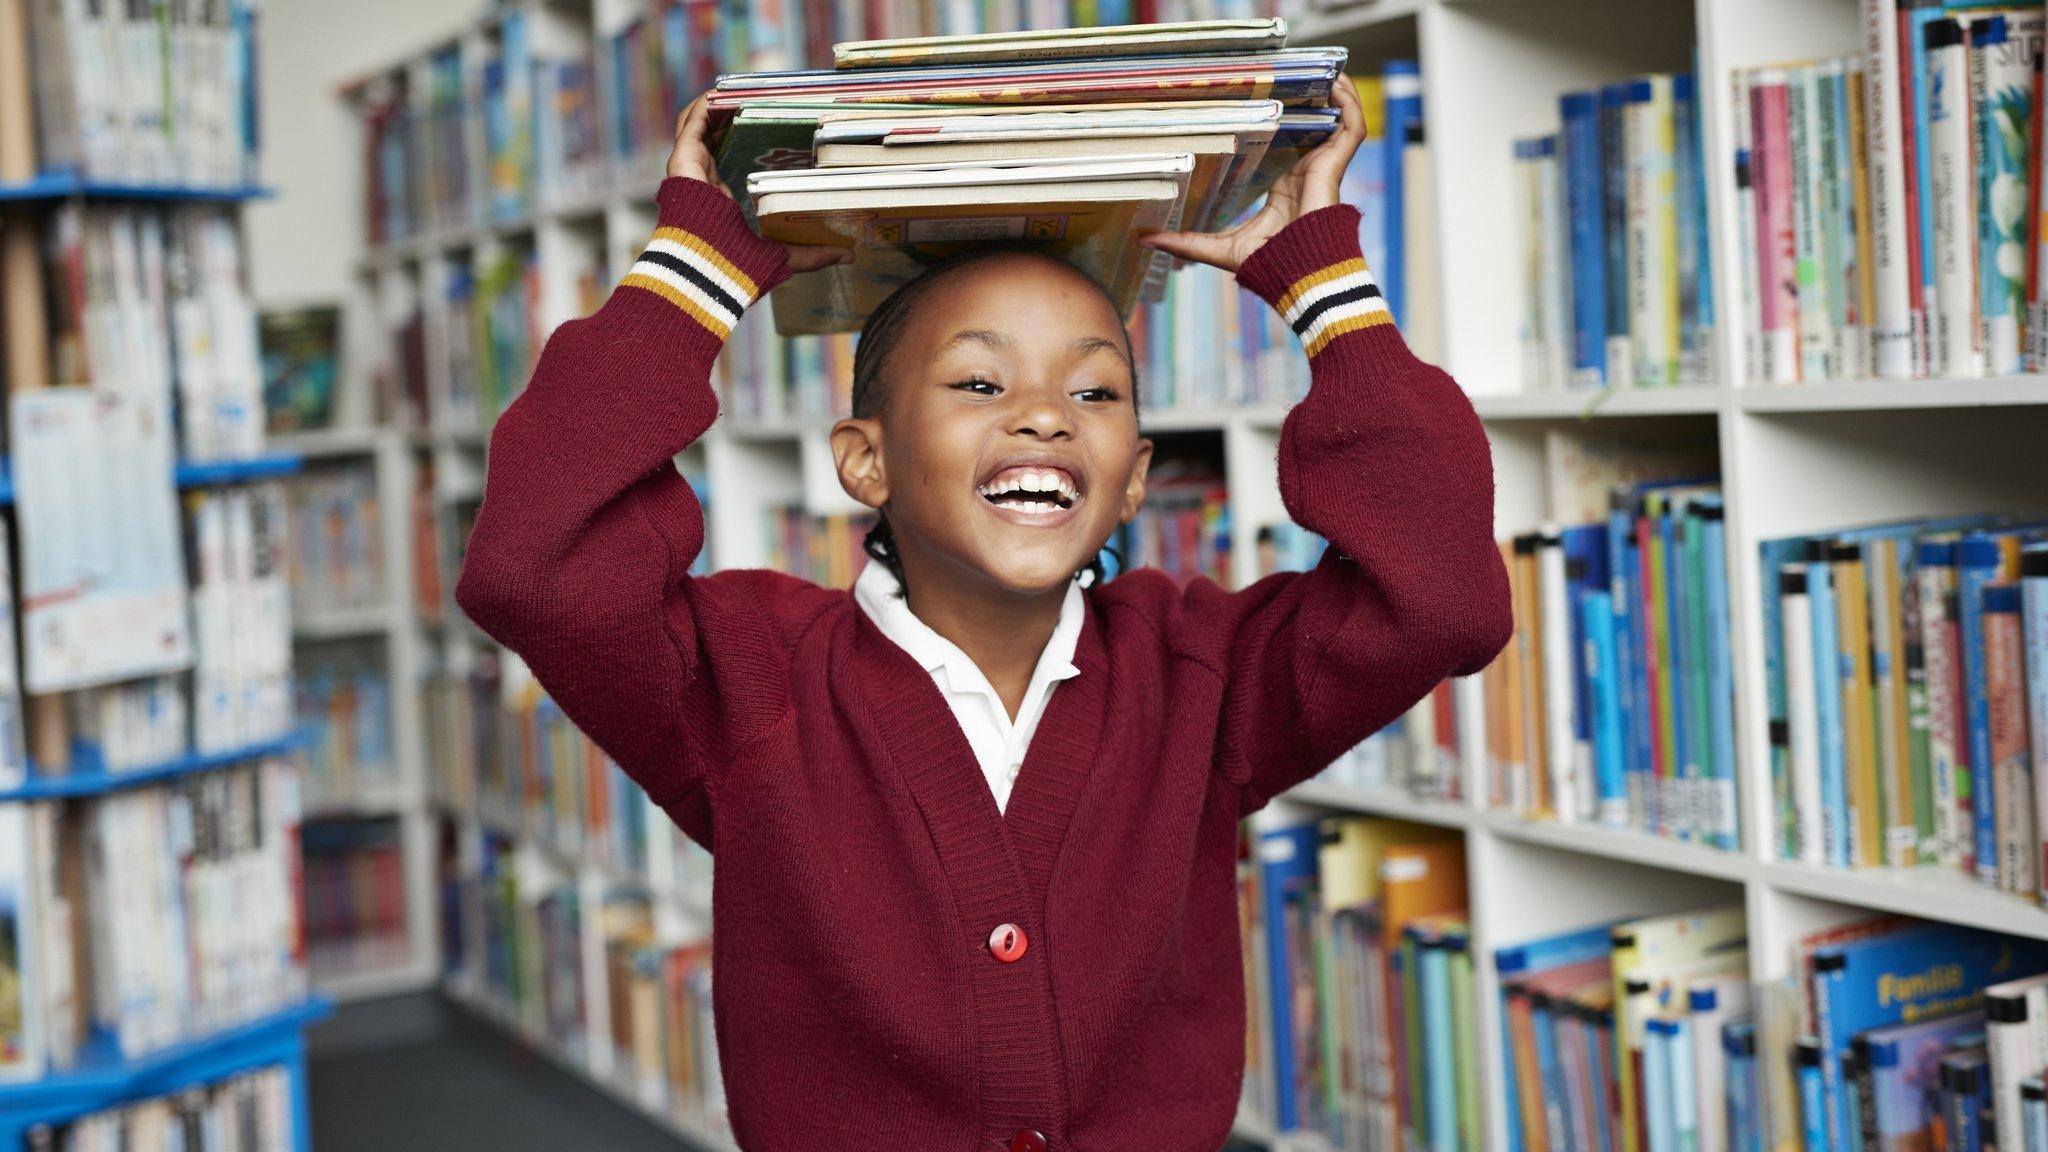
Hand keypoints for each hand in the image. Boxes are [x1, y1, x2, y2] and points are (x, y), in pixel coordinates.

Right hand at [667, 93, 851, 273]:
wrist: (709, 274)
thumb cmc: (739, 270)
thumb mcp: (787, 257)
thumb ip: (815, 253)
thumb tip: (849, 255)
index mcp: (720, 200)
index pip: (730, 160)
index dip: (748, 140)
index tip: (774, 125)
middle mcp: (703, 181)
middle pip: (715, 137)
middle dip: (734, 115)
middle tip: (760, 101)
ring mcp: (690, 169)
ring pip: (699, 124)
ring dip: (719, 105)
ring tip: (743, 89)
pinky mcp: (683, 160)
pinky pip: (692, 122)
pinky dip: (708, 105)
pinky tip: (725, 93)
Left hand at [1135, 76, 1366, 273]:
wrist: (1298, 273)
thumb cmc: (1267, 264)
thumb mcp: (1218, 247)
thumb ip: (1185, 242)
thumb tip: (1145, 238)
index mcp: (1283, 186)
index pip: (1286, 146)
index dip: (1282, 123)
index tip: (1264, 100)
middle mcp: (1305, 172)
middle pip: (1313, 128)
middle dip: (1310, 101)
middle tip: (1294, 75)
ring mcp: (1322, 167)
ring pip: (1338, 123)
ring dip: (1335, 96)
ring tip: (1323, 72)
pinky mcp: (1335, 166)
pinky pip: (1352, 128)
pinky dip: (1349, 105)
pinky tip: (1337, 84)